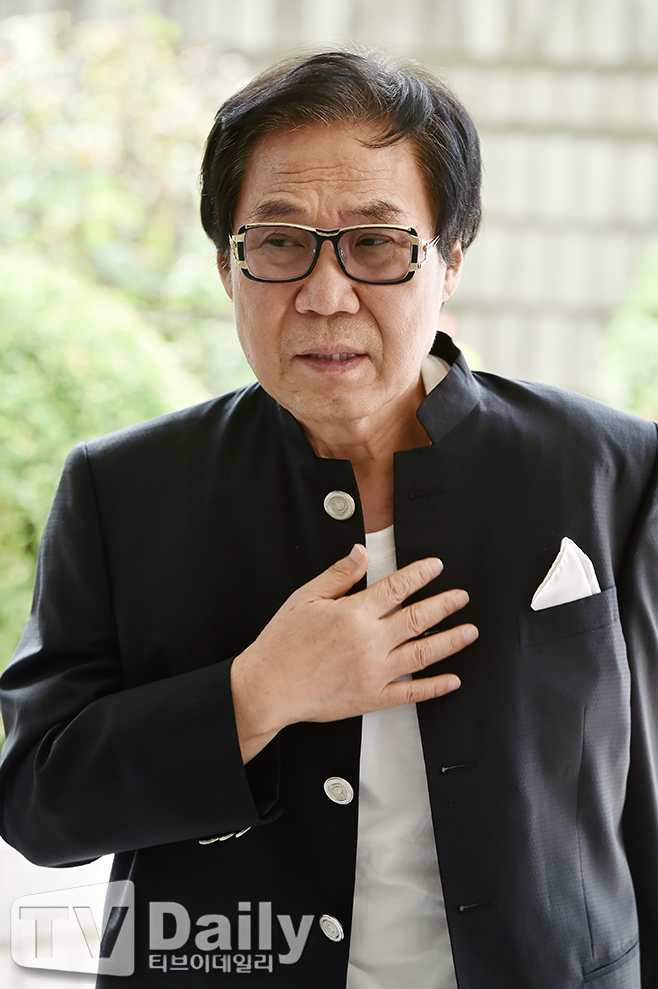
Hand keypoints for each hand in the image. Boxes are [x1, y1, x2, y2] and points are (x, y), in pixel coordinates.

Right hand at [230, 544, 477, 761]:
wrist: (267, 687)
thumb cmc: (282, 643)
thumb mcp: (305, 598)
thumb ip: (339, 575)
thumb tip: (362, 554)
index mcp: (354, 613)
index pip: (398, 587)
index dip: (421, 574)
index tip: (436, 567)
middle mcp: (370, 641)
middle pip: (419, 618)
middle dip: (446, 605)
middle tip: (461, 597)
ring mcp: (374, 672)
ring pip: (423, 653)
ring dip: (451, 641)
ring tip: (469, 632)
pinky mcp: (371, 698)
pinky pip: (411, 693)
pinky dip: (435, 687)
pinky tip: (451, 680)